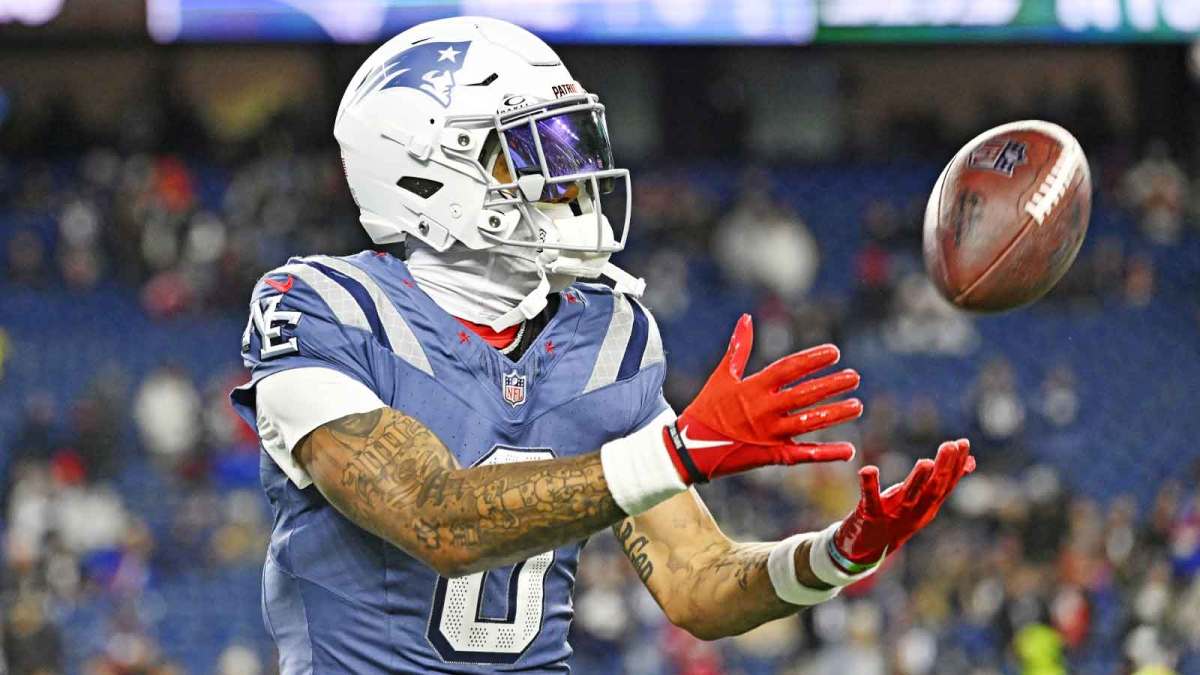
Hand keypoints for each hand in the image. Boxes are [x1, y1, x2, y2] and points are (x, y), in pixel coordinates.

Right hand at [663, 314, 862, 483]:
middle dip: (831, 384)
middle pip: (805, 394)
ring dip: (835, 414)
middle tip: (854, 376)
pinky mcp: (772, 456)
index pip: (788, 368)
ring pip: (809, 422)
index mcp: (752, 388)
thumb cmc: (706, 409)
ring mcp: (769, 435)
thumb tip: (746, 318)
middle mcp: (764, 410)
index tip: (834, 352)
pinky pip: (804, 454)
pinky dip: (827, 453)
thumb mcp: (720, 376)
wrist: (689, 449)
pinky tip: (848, 450)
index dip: (812, 359)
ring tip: (857, 405)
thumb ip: (738, 347)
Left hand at [829, 439, 975, 570]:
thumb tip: (970, 462)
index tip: (963, 443)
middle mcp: (914, 511)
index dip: (956, 465)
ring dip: (918, 479)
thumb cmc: (897, 517)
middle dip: (942, 468)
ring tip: (925, 462)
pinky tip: (868, 469)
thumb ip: (943, 482)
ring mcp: (893, 514)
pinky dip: (869, 484)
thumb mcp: (924, 500)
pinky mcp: (869, 515)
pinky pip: (870, 499)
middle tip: (949, 446)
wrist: (867, 549)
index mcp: (928, 506)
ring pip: (908, 496)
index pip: (946, 484)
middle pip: (932, 489)